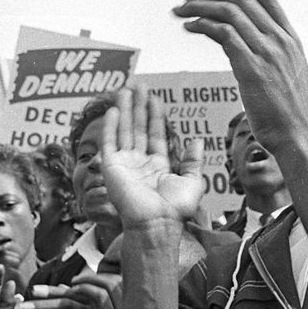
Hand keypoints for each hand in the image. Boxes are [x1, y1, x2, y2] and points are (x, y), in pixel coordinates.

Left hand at [20, 284, 94, 308]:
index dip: (50, 291)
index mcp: (90, 299)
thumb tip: (62, 285)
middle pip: (65, 304)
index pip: (68, 293)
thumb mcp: (93, 305)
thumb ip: (77, 296)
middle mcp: (92, 308)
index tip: (32, 290)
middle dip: (43, 305)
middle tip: (23, 307)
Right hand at [101, 85, 203, 227]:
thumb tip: (197, 141)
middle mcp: (140, 163)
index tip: (155, 98)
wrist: (158, 222)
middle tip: (139, 85)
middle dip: (139, 107)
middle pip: (139, 128)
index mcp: (158, 166)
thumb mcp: (192, 181)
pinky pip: (109, 142)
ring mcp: (125, 164)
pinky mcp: (111, 167)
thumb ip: (193, 160)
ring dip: (125, 109)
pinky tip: (115, 110)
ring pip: (124, 130)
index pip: (156, 135)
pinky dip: (111, 126)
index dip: (156, 116)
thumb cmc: (176, 208)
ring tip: (126, 89)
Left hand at [173, 0, 307, 151]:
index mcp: (292, 40)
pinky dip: (202, 25)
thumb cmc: (293, 115)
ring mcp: (267, 53)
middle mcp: (281, 41)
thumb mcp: (298, 78)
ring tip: (182, 11)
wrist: (297, 136)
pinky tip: (190, 28)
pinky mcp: (251, 67)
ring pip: (230, 12)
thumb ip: (287, 61)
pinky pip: (222, 33)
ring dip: (201, 6)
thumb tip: (281, 56)